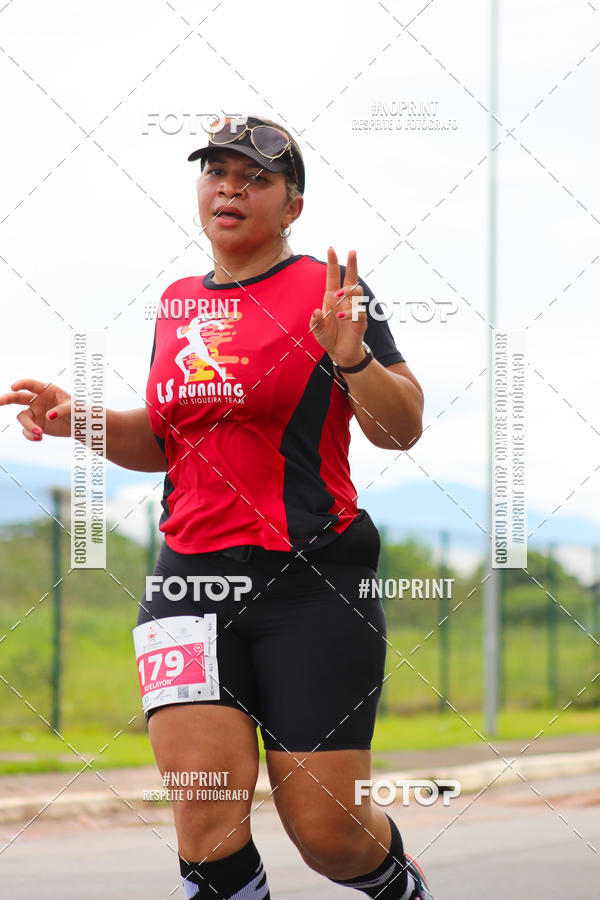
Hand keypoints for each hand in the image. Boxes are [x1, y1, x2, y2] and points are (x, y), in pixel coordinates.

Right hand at [0, 379, 71, 440]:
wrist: (78, 424)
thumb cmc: (77, 411)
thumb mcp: (73, 408)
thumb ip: (61, 411)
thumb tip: (49, 417)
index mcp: (46, 390)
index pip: (31, 384)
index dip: (21, 384)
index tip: (13, 387)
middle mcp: (37, 400)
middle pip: (17, 397)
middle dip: (6, 399)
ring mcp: (34, 412)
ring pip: (22, 418)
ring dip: (28, 426)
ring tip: (40, 433)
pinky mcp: (35, 424)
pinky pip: (26, 430)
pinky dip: (30, 435)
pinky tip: (40, 437)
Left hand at [309, 247, 366, 367]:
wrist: (340, 353)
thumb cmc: (329, 337)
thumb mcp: (317, 330)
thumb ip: (315, 322)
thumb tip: (316, 312)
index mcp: (332, 298)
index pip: (334, 277)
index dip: (333, 263)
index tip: (331, 248)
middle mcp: (345, 301)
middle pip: (352, 279)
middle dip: (353, 264)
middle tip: (352, 252)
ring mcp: (354, 310)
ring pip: (358, 292)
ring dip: (348, 291)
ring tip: (338, 296)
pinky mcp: (360, 322)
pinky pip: (359, 312)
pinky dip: (350, 313)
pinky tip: (342, 316)